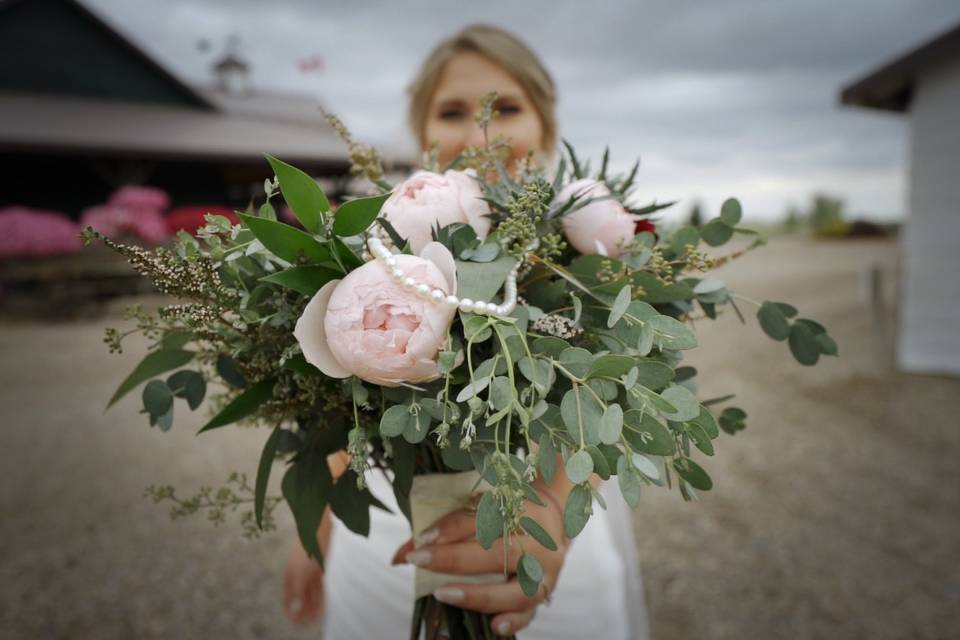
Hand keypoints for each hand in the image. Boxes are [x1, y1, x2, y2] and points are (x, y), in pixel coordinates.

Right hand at [283, 541, 324, 623]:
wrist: (318, 532)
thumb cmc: (306, 552)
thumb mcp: (299, 575)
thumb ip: (297, 592)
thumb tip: (294, 609)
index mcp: (289, 575)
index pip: (287, 596)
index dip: (289, 608)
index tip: (295, 619)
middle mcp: (298, 575)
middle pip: (300, 596)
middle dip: (303, 608)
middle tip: (307, 620)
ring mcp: (309, 571)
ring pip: (310, 592)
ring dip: (312, 604)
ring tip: (316, 615)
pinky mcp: (320, 568)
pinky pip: (319, 586)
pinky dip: (320, 595)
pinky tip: (323, 604)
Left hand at [391, 490, 567, 636]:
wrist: (553, 518)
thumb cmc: (506, 513)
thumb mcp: (479, 509)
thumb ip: (441, 530)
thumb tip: (398, 557)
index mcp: (521, 510)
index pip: (483, 518)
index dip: (451, 528)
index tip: (422, 539)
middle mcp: (536, 540)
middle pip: (497, 552)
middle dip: (455, 559)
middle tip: (419, 560)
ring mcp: (544, 569)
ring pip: (515, 588)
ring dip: (478, 594)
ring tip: (443, 594)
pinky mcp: (546, 591)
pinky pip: (531, 611)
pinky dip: (514, 621)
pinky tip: (494, 626)